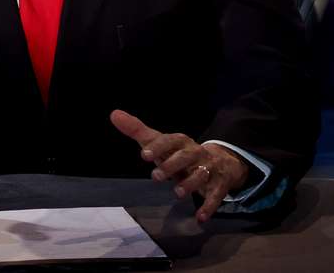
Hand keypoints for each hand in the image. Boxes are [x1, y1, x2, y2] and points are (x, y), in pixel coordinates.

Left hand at [110, 109, 248, 222]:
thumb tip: (114, 115)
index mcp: (181, 142)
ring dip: (190, 184)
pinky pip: (215, 195)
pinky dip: (209, 206)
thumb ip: (137, 130)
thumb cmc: (179, 153)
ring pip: (201, 174)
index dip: (158, 147)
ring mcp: (209, 169)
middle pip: (185, 157)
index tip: (144, 155)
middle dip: (172, 165)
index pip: (170, 141)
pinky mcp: (218, 185)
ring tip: (177, 193)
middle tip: (156, 177)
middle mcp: (196, 153)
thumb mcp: (160, 142)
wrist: (219, 161)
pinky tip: (200, 218)